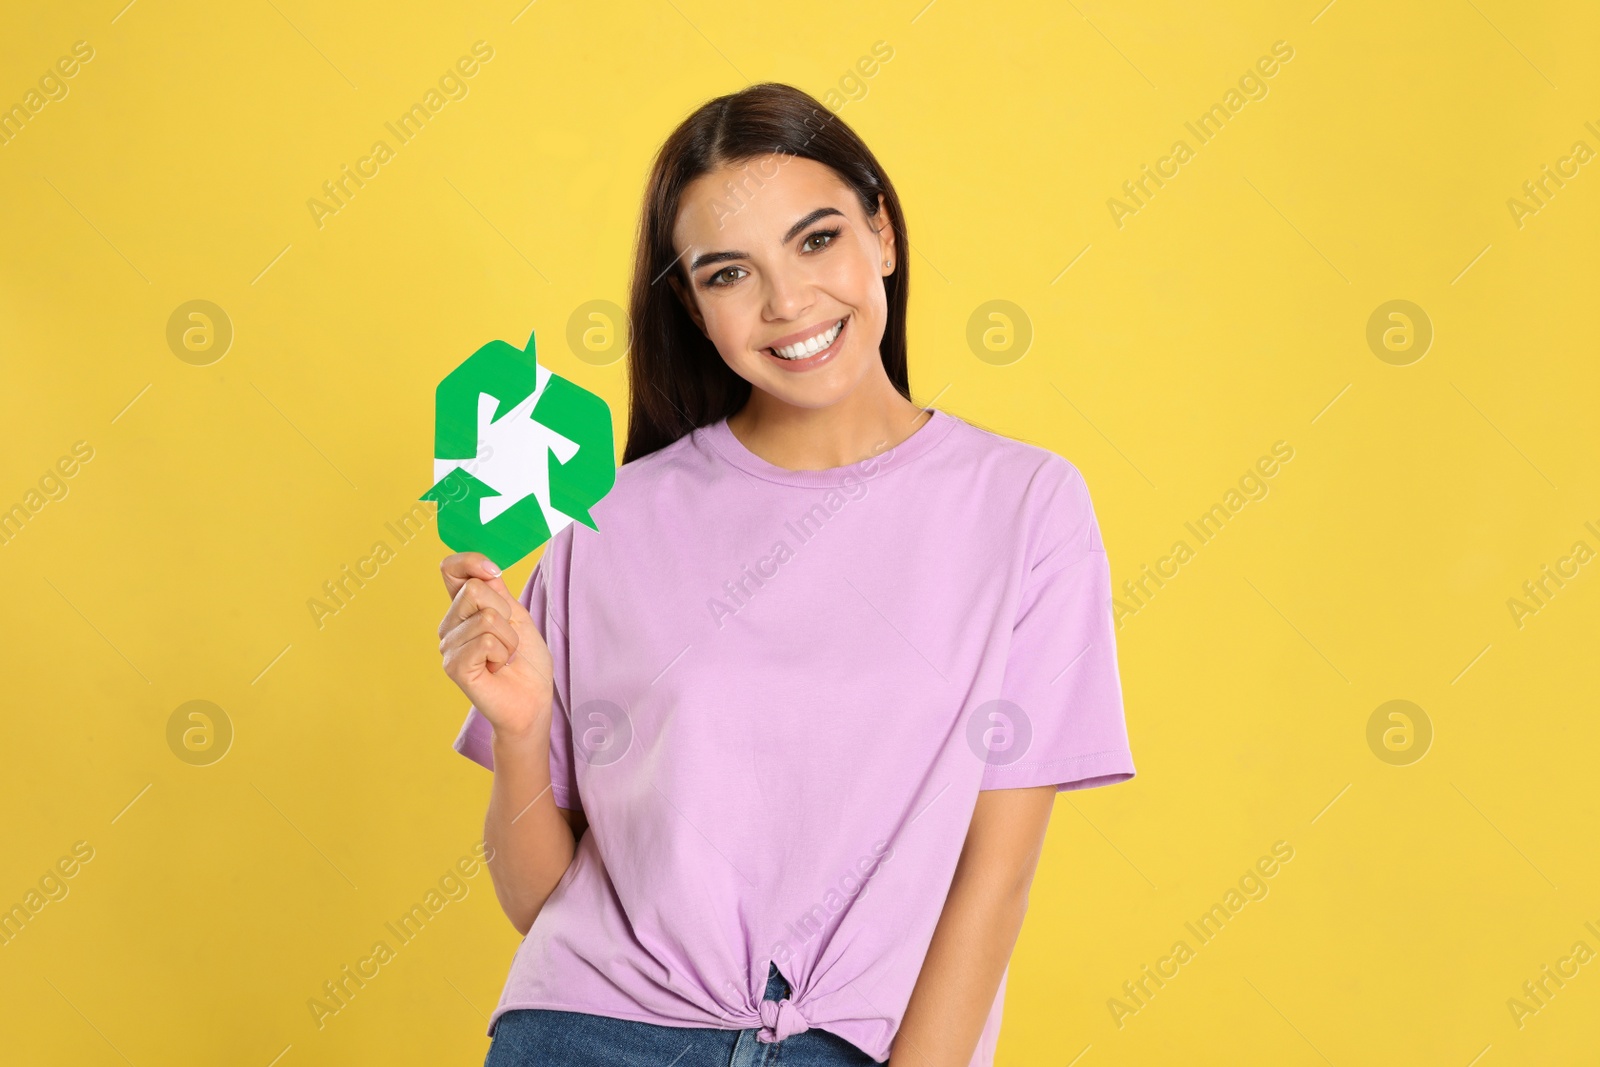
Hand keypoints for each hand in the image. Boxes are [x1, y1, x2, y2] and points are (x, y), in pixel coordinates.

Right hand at [438, 552, 553, 741]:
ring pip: (487, 617)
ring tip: (504, 657)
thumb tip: (483, 569)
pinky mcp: (454, 666)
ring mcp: (449, 646)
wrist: (532, 700)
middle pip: (475, 589)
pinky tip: (496, 668)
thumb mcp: (518, 617)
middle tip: (508, 639)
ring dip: (509, 639)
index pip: (450, 570)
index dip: (470, 561)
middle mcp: (450, 625)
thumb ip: (498, 592)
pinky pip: (485, 640)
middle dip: (506, 612)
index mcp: (463, 609)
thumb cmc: (526, 661)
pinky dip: (502, 653)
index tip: (495, 572)